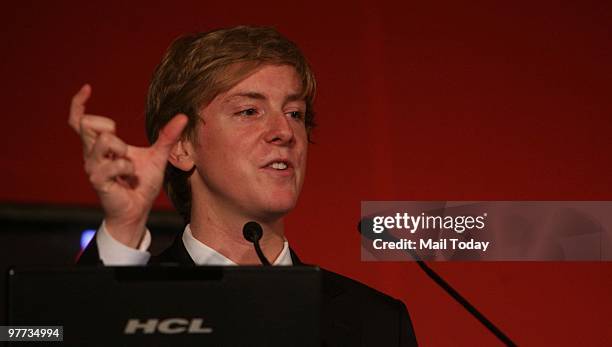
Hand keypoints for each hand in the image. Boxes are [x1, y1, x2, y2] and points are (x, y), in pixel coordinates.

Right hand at [69, 84, 187, 247]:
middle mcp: (91, 154)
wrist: (138, 209)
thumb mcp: (158, 156)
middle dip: (108, 126)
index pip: (79, 121)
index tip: (88, 88)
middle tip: (124, 146)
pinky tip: (129, 177)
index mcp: (101, 146)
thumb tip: (183, 117)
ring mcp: (93, 167)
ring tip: (129, 166)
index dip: (78, 104)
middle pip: (87, 125)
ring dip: (122, 150)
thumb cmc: (142, 183)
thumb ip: (167, 137)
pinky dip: (126, 168)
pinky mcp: (98, 180)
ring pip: (103, 141)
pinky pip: (112, 164)